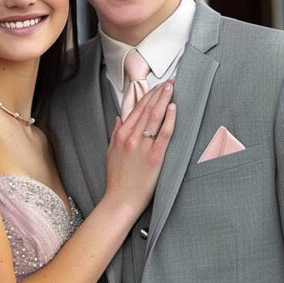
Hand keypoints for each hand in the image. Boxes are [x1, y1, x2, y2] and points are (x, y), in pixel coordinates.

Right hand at [105, 82, 175, 214]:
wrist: (120, 200)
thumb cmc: (117, 179)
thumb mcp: (110, 152)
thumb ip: (115, 133)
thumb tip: (119, 117)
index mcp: (120, 135)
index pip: (136, 110)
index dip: (147, 96)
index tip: (156, 86)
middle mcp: (130, 138)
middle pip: (146, 110)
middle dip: (158, 93)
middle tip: (169, 82)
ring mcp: (142, 147)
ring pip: (154, 118)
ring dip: (164, 100)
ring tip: (172, 89)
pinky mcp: (154, 158)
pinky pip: (163, 134)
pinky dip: (169, 119)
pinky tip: (173, 108)